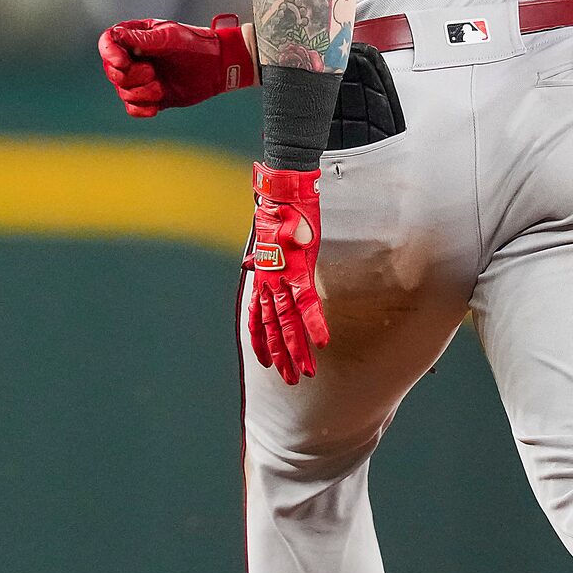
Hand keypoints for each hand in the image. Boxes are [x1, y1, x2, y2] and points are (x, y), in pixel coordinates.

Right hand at [98, 14, 255, 117]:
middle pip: (112, 71)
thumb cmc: (196, 45)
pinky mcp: (149, 97)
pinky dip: (143, 109)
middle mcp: (132, 58)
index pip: (108, 43)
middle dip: (130, 76)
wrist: (218, 66)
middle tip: (152, 72)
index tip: (123, 62)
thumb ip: (143, 39)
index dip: (110, 54)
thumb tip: (116, 36)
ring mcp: (139, 79)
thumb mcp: (170, 37)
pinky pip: (133, 109)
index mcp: (134, 37)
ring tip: (161, 86)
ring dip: (142, 92)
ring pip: (123, 92)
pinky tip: (156, 106)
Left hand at [246, 164, 327, 383]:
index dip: (261, 342)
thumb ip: (260, 254)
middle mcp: (270, 283)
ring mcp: (284, 279)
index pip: (258, 318)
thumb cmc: (277, 210)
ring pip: (288, 324)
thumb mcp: (265, 236)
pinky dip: (314, 324)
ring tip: (304, 374)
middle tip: (291, 380)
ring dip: (297, 351)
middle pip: (274, 329)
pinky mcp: (299, 271)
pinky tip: (322, 343)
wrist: (280, 192)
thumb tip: (250, 261)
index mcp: (264, 277)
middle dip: (283, 356)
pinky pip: (307, 305)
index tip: (266, 362)